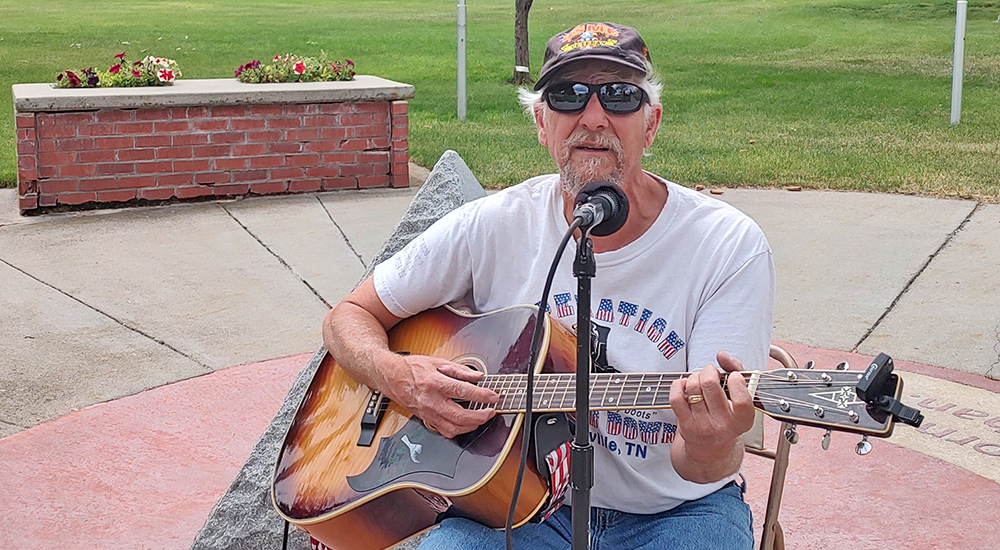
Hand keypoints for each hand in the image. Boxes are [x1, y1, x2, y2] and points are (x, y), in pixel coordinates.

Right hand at [387, 355, 498, 438]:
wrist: (391, 377)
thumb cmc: (413, 368)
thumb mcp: (438, 362)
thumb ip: (460, 370)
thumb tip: (478, 376)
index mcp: (435, 383)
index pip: (463, 391)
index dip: (482, 395)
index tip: (494, 396)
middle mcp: (431, 400)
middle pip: (459, 416)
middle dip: (480, 417)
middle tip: (491, 411)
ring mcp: (428, 413)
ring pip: (453, 428)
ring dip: (471, 426)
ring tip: (481, 418)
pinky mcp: (426, 419)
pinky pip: (444, 431)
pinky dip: (458, 430)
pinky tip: (466, 424)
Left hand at [668, 351, 754, 480]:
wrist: (711, 450)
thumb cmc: (727, 417)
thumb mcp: (740, 398)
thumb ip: (737, 371)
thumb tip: (721, 355)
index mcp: (743, 420)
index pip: (742, 399)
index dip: (735, 381)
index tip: (732, 377)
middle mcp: (724, 426)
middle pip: (709, 384)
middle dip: (708, 371)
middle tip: (710, 374)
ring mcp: (703, 426)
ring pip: (692, 387)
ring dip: (694, 376)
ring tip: (699, 380)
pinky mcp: (686, 426)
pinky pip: (676, 397)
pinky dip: (679, 384)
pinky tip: (686, 386)